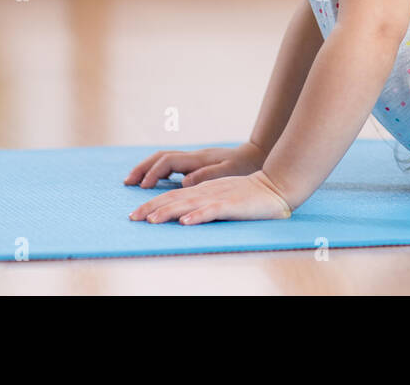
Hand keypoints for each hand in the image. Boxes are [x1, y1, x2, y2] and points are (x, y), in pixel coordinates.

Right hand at [123, 142, 267, 188]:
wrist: (256, 155)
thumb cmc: (245, 166)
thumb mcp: (229, 172)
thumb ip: (206, 176)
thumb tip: (183, 183)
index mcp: (198, 159)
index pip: (168, 162)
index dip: (153, 174)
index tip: (143, 188)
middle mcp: (193, 156)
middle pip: (160, 157)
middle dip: (142, 168)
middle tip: (127, 182)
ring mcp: (194, 158)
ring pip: (164, 159)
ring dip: (148, 169)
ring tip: (134, 182)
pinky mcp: (197, 163)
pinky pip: (171, 164)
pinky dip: (158, 171)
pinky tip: (156, 182)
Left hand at [128, 170, 292, 224]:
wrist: (276, 186)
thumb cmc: (249, 194)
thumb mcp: (221, 194)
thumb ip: (203, 199)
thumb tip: (183, 212)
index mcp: (203, 189)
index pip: (173, 196)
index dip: (153, 204)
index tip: (135, 214)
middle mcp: (207, 191)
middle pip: (175, 199)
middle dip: (152, 208)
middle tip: (132, 218)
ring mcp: (219, 197)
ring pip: (189, 204)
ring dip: (169, 212)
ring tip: (152, 220)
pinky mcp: (232, 205)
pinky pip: (212, 210)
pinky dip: (198, 216)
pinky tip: (186, 222)